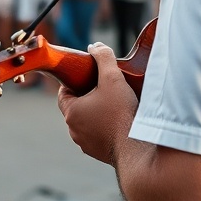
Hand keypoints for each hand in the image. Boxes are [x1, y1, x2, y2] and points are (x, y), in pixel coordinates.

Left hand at [57, 43, 137, 165]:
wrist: (137, 150)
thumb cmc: (122, 114)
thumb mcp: (113, 78)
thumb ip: (103, 58)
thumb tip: (95, 47)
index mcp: (71, 113)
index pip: (64, 92)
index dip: (74, 81)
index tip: (88, 76)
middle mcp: (74, 131)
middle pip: (76, 107)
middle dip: (88, 96)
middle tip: (104, 87)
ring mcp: (86, 144)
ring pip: (87, 122)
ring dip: (97, 113)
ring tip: (114, 104)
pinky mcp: (99, 153)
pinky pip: (98, 135)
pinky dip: (105, 127)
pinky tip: (120, 121)